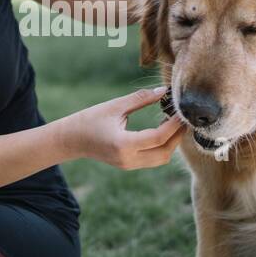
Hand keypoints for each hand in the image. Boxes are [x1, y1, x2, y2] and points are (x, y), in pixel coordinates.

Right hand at [66, 86, 185, 168]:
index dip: (174, 125)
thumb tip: (163, 91)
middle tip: (183, 118)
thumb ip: (141, 99)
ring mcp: (129, 165)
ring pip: (161, 159)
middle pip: (164, 153)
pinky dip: (162, 146)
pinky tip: (162, 130)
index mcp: (123, 144)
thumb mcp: (115, 106)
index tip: (180, 112)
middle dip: (177, 136)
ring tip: (173, 123)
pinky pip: (153, 159)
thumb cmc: (90, 119)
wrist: (72, 140)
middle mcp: (128, 159)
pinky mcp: (129, 165)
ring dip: (171, 143)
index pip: (158, 137)